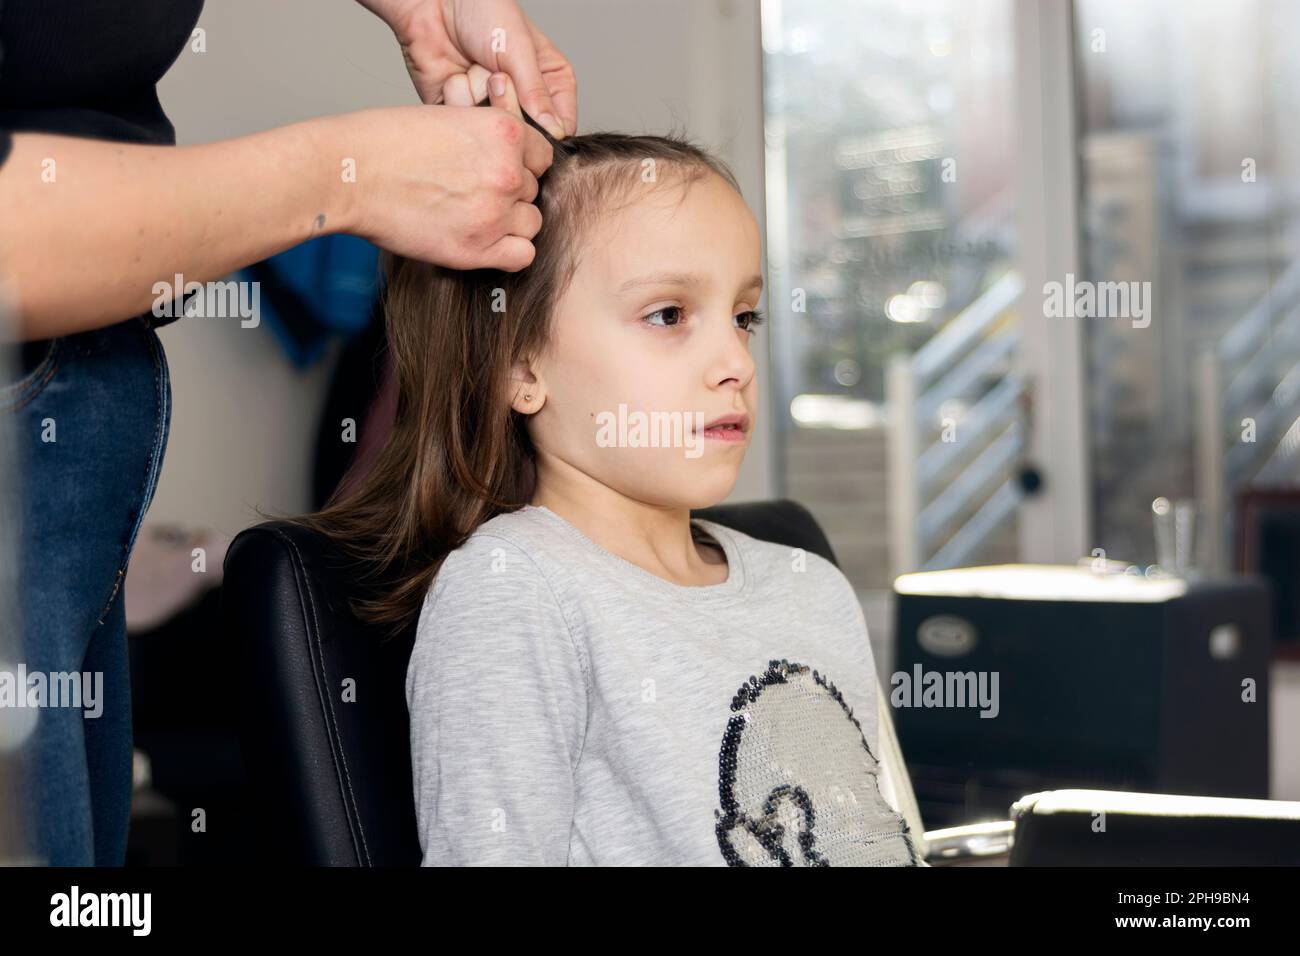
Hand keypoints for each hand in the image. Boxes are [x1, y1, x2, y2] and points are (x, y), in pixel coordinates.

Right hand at [327, 91, 550, 270]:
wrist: (351, 174)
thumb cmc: (387, 142)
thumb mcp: (449, 116)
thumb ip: (487, 136)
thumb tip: (513, 155)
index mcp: (503, 132)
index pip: (540, 155)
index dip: (519, 163)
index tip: (496, 169)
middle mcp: (507, 172)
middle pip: (532, 189)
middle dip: (508, 192)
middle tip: (471, 192)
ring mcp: (495, 213)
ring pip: (531, 222)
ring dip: (509, 221)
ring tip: (472, 215)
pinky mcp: (477, 249)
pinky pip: (522, 255)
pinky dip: (508, 251)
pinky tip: (483, 240)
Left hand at [357, 0, 576, 138]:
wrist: (432, 2)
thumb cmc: (481, 10)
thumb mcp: (519, 48)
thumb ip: (537, 92)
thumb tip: (554, 131)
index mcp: (550, 81)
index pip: (561, 125)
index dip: (548, 130)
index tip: (533, 117)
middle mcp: (523, 100)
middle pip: (526, 136)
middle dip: (508, 104)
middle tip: (496, 73)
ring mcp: (492, 108)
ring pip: (494, 132)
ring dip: (480, 97)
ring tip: (473, 67)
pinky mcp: (463, 114)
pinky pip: (466, 127)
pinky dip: (457, 99)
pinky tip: (454, 76)